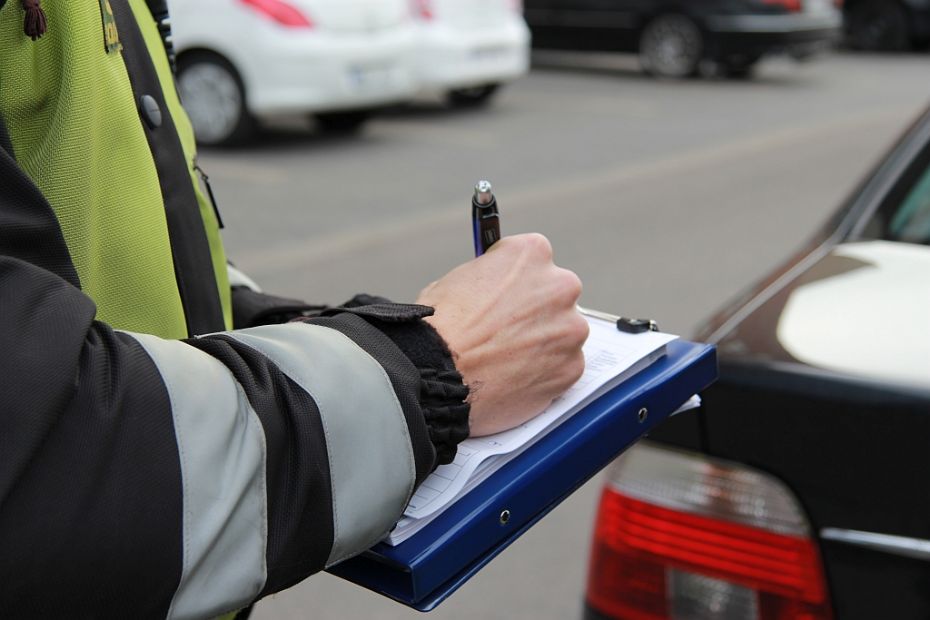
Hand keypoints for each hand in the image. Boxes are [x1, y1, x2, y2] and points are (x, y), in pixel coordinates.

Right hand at [417, 233, 587, 435]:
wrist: (439, 372)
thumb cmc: (441, 326)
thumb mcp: (459, 279)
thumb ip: (492, 278)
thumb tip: (498, 289)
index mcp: (532, 253)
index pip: (535, 259)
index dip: (517, 280)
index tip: (509, 293)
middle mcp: (560, 285)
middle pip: (556, 295)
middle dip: (537, 311)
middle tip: (509, 330)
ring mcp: (570, 328)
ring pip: (563, 333)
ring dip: (543, 342)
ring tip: (508, 358)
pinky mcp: (572, 365)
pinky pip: (564, 366)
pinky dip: (545, 372)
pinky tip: (516, 376)